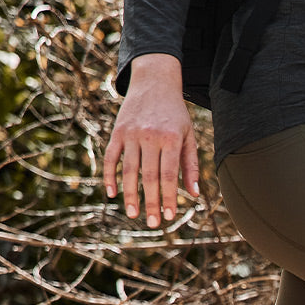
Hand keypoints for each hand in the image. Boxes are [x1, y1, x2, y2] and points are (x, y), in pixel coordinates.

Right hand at [104, 53, 199, 226]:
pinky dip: (110, 176)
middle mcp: (150, 136)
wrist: (154, 81)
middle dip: (151, 202)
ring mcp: (131, 134)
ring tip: (133, 215)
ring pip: (129, 170)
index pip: (169, 176)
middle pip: (149, 177)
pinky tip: (112, 193)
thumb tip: (193, 194)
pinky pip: (112, 158)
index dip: (169, 198)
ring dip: (130, 195)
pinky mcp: (118, 131)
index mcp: (171, 139)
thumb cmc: (176, 114)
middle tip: (154, 224)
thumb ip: (191, 165)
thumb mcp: (188, 136)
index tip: (170, 217)